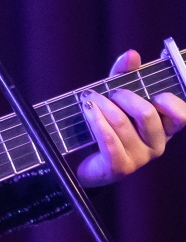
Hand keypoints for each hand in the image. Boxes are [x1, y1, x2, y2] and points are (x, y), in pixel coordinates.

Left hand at [77, 50, 185, 186]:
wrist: (86, 164)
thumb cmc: (108, 128)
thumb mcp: (117, 98)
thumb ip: (125, 76)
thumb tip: (131, 54)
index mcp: (165, 128)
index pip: (182, 115)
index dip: (170, 99)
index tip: (154, 87)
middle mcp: (157, 145)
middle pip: (147, 114)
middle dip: (125, 97)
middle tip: (109, 92)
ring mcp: (139, 159)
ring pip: (122, 124)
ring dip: (103, 106)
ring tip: (88, 98)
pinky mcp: (119, 167)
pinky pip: (108, 140)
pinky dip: (95, 121)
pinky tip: (86, 110)